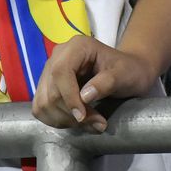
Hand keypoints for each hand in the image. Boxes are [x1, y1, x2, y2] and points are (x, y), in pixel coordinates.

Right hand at [31, 36, 157, 132]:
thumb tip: (85, 96)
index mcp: (77, 47)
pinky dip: (57, 120)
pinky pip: (42, 108)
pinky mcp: (47, 87)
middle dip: (72, 113)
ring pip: (44, 103)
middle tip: (97, 123)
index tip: (82, 117)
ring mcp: (50, 71)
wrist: (127, 71)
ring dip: (65, 120)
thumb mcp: (124, 74)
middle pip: (52, 91)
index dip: (69, 97)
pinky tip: (76, 121)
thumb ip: (106, 82)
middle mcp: (58, 56)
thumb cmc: (128, 70)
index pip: (61, 72)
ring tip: (90, 123)